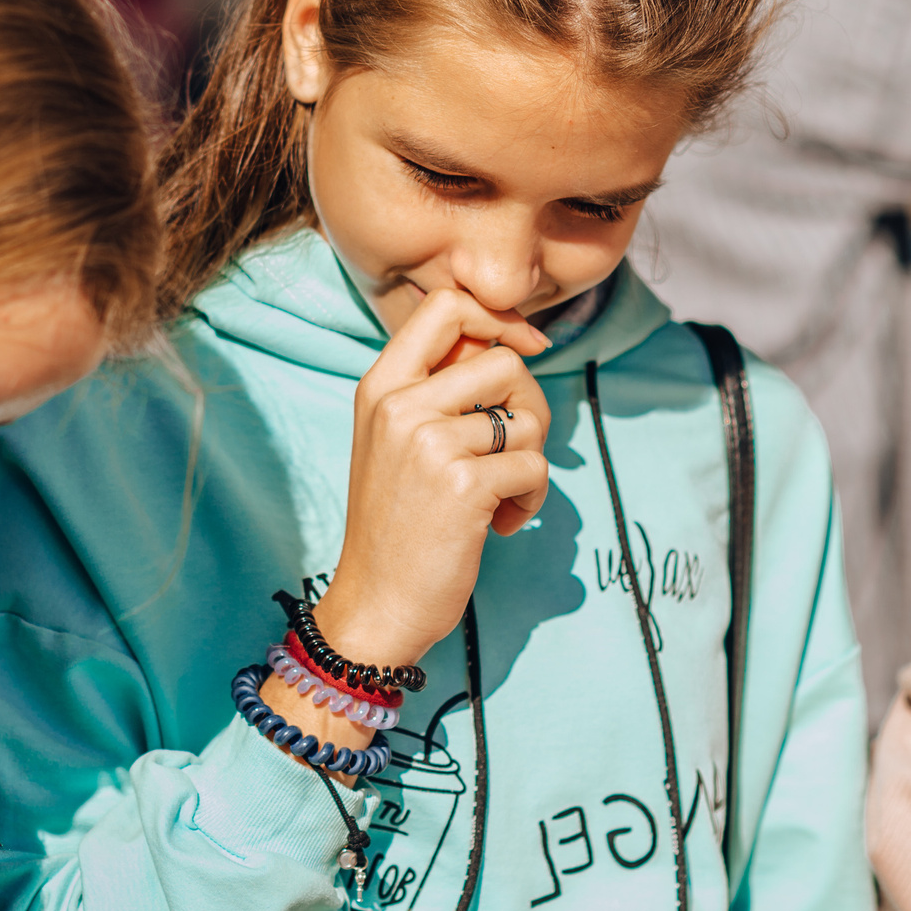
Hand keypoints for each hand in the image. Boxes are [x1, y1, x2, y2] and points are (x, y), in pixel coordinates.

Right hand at [304, 289, 551, 676]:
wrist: (375, 604)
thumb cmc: (398, 525)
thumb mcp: (396, 440)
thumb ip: (438, 391)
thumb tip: (510, 347)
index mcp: (380, 385)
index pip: (447, 306)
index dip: (501, 320)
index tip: (527, 349)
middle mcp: (399, 404)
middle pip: (505, 360)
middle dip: (530, 406)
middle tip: (515, 451)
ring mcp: (429, 442)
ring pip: (526, 419)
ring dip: (531, 462)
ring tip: (502, 497)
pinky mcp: (462, 484)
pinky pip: (535, 468)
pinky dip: (532, 500)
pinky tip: (501, 524)